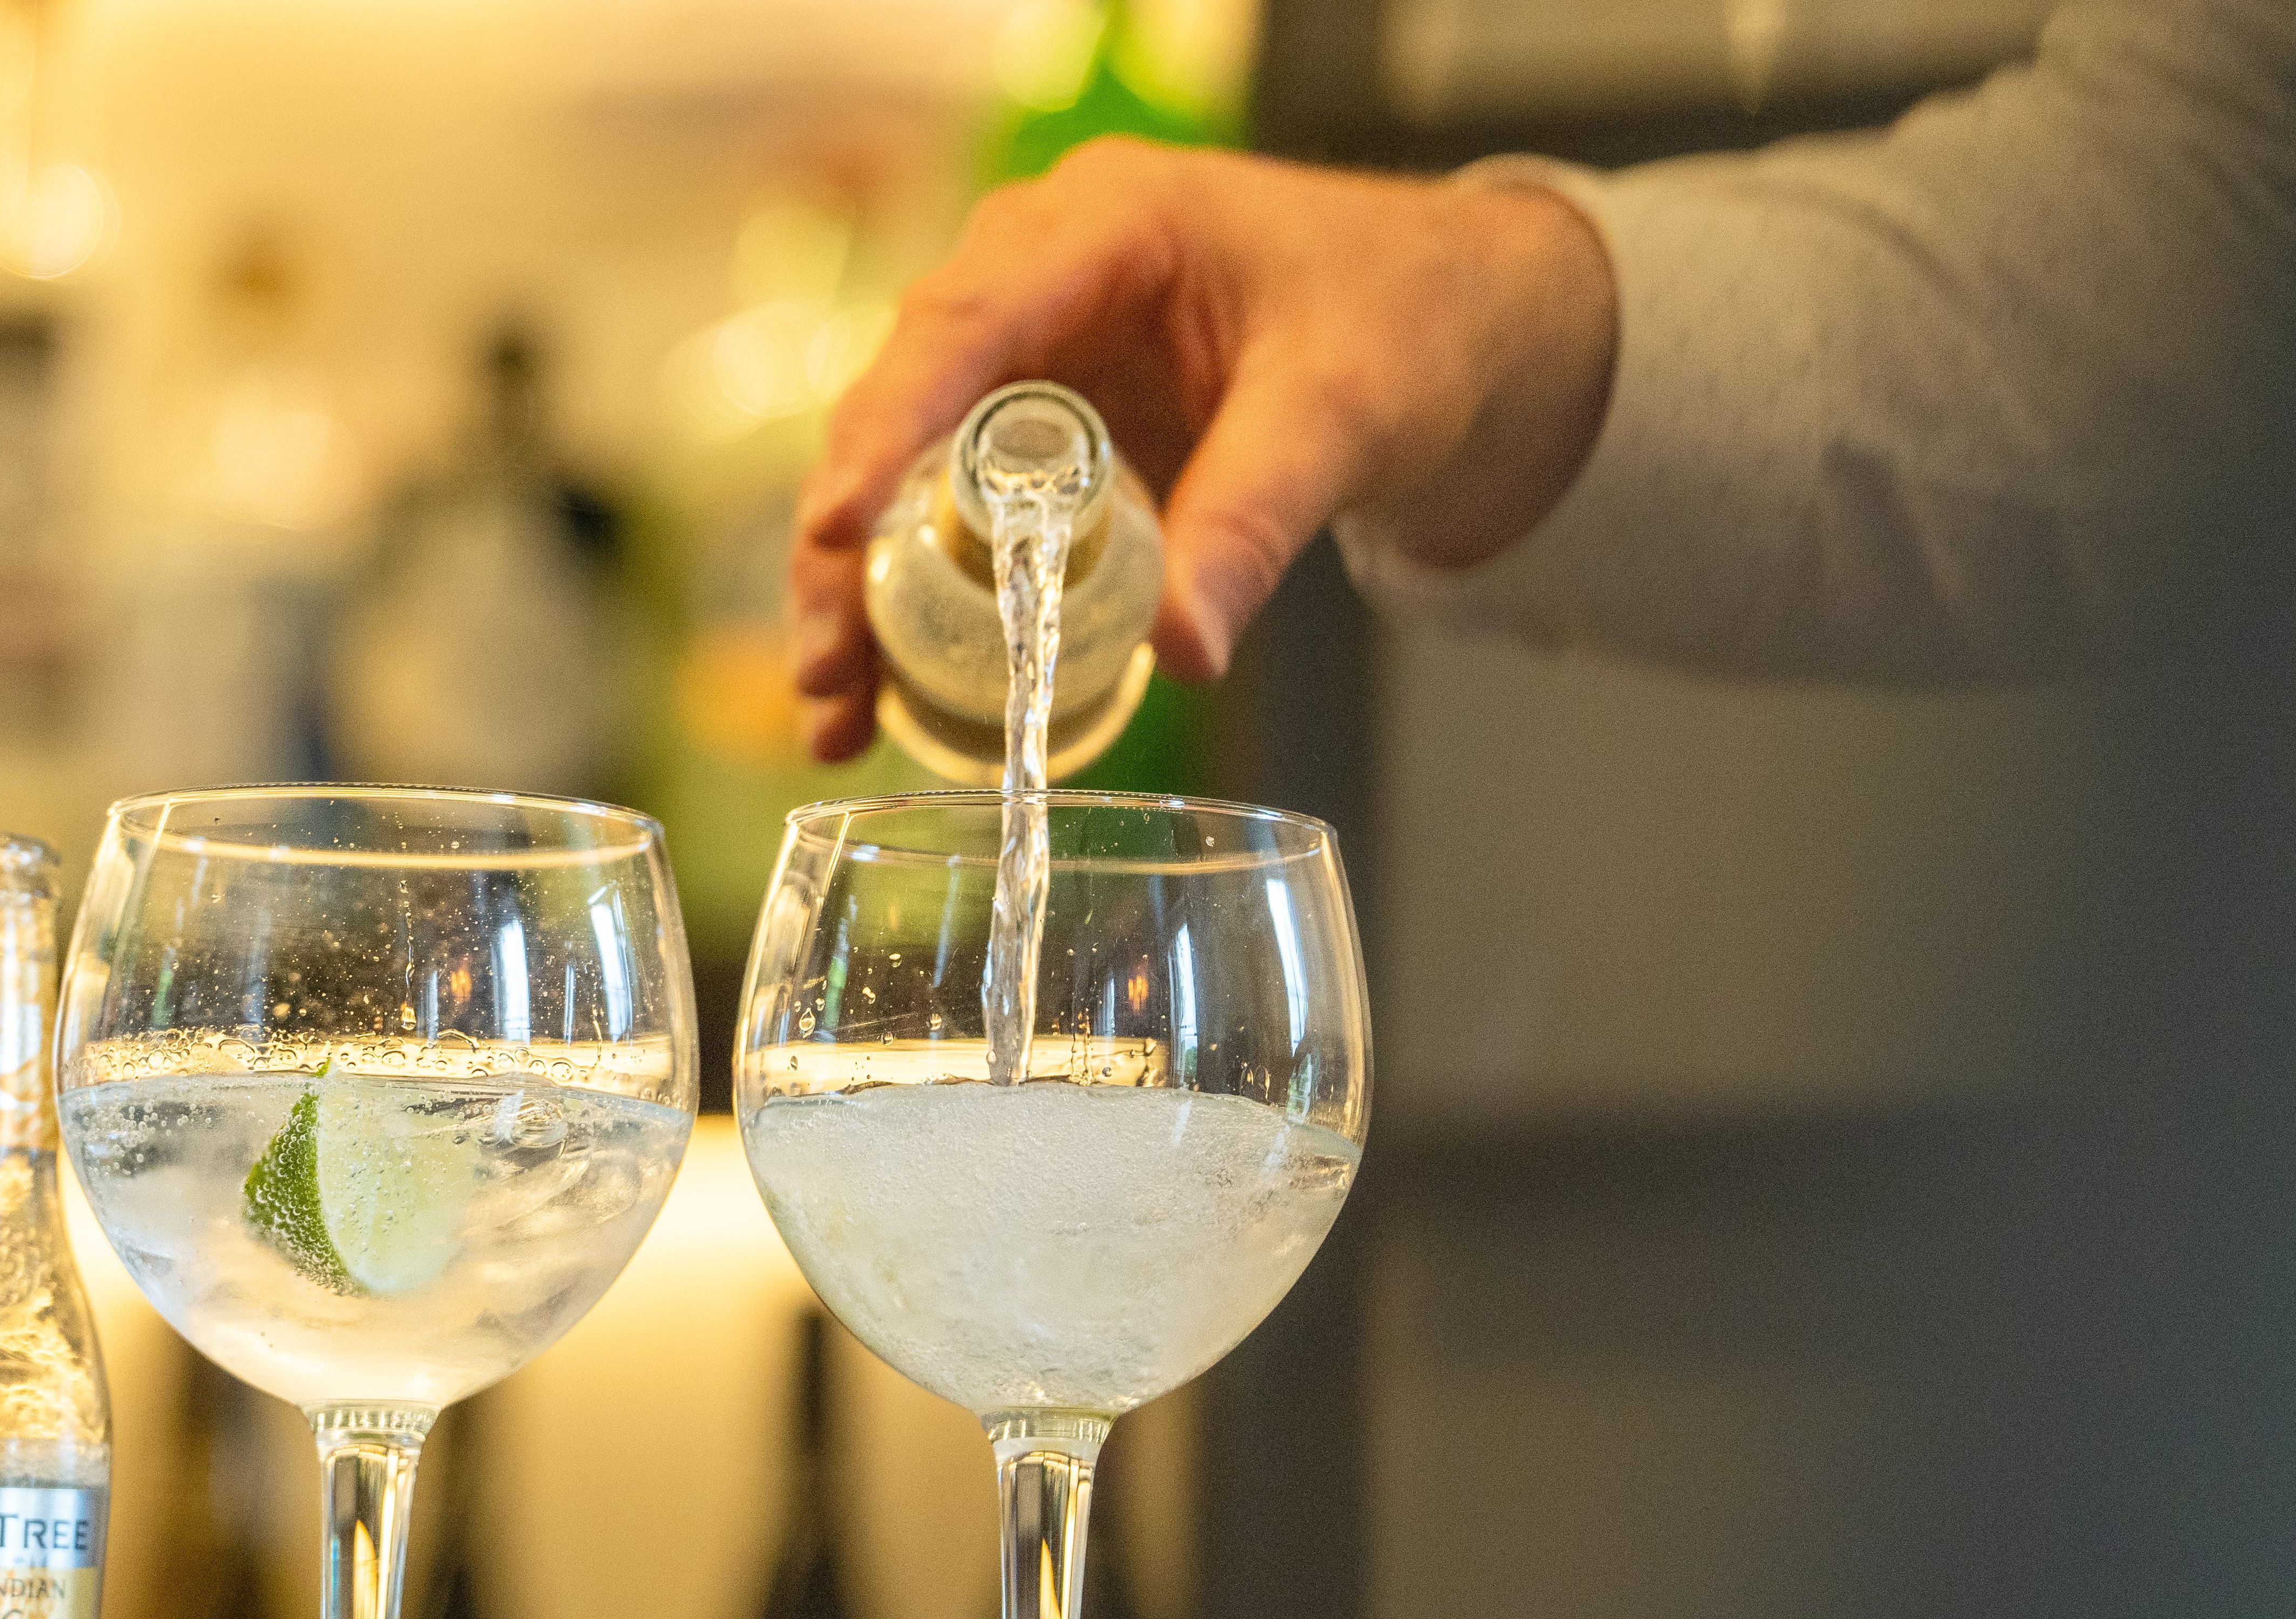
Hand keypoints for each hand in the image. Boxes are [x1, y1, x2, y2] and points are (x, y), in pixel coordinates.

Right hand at [788, 138, 1616, 761]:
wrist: (1467, 328)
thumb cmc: (1411, 321)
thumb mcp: (1342, 417)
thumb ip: (1255, 518)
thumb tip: (1184, 650)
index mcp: (1106, 226)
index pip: (962, 323)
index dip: (886, 428)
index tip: (837, 529)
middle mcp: (1041, 277)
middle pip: (903, 408)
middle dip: (848, 548)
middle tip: (828, 670)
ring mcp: (1037, 357)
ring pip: (911, 473)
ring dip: (865, 593)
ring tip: (839, 715)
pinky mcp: (1050, 431)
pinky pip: (961, 514)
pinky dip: (925, 603)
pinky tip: (890, 698)